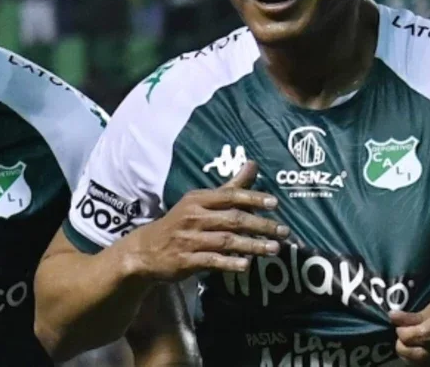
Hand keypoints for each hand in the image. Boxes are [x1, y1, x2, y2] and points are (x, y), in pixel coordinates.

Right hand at [115, 161, 288, 281]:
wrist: (145, 250)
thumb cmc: (180, 223)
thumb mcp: (200, 202)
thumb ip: (229, 187)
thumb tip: (253, 164)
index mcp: (198, 200)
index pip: (229, 196)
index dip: (253, 198)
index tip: (275, 203)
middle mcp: (193, 217)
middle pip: (232, 219)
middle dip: (260, 225)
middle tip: (284, 231)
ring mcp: (189, 240)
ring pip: (226, 241)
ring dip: (252, 245)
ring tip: (273, 249)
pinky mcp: (186, 261)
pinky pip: (211, 261)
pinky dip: (229, 263)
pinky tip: (246, 265)